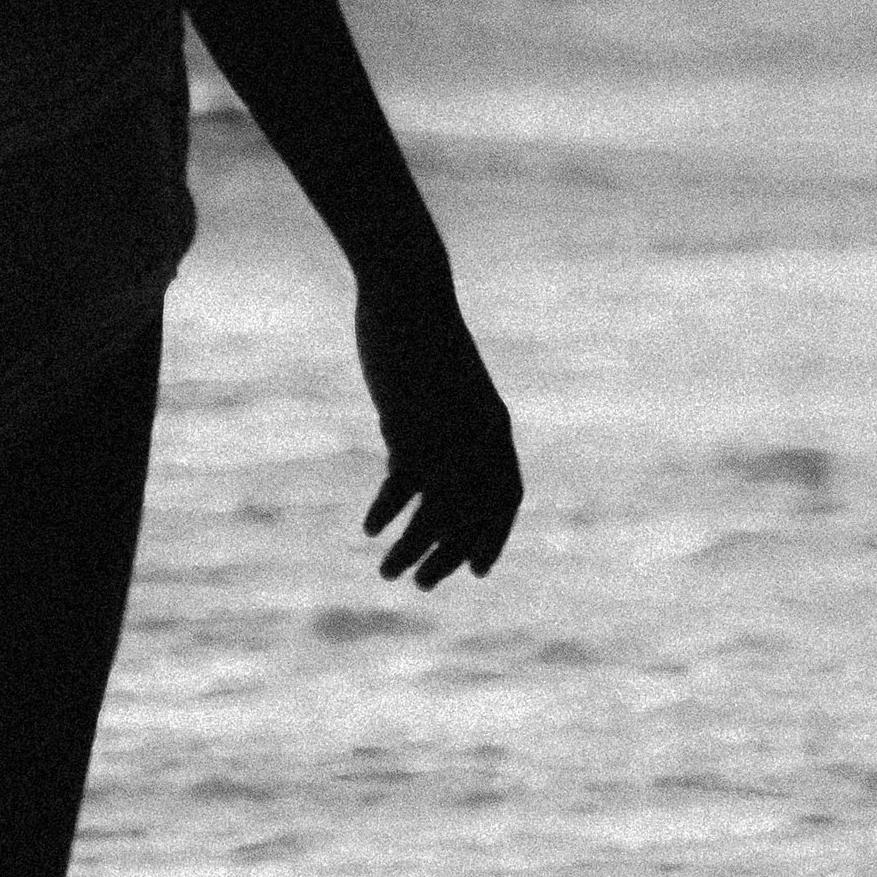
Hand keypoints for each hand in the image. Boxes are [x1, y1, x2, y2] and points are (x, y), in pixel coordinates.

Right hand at [354, 272, 521, 587]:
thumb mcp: (444, 385)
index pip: (506, 498)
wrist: (410, 293)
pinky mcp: (413, 429)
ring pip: (437, 516)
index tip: (476, 571)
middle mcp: (481, 441)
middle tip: (422, 584)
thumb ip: (438, 427)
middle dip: (449, 556)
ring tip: (389, 574)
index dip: (493, 537)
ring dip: (414, 551)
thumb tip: (408, 467)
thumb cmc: (422, 332)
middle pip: (472, 519)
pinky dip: (388, 514)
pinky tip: (370, 528)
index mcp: (496, 428)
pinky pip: (403, 489)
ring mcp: (448, 437)